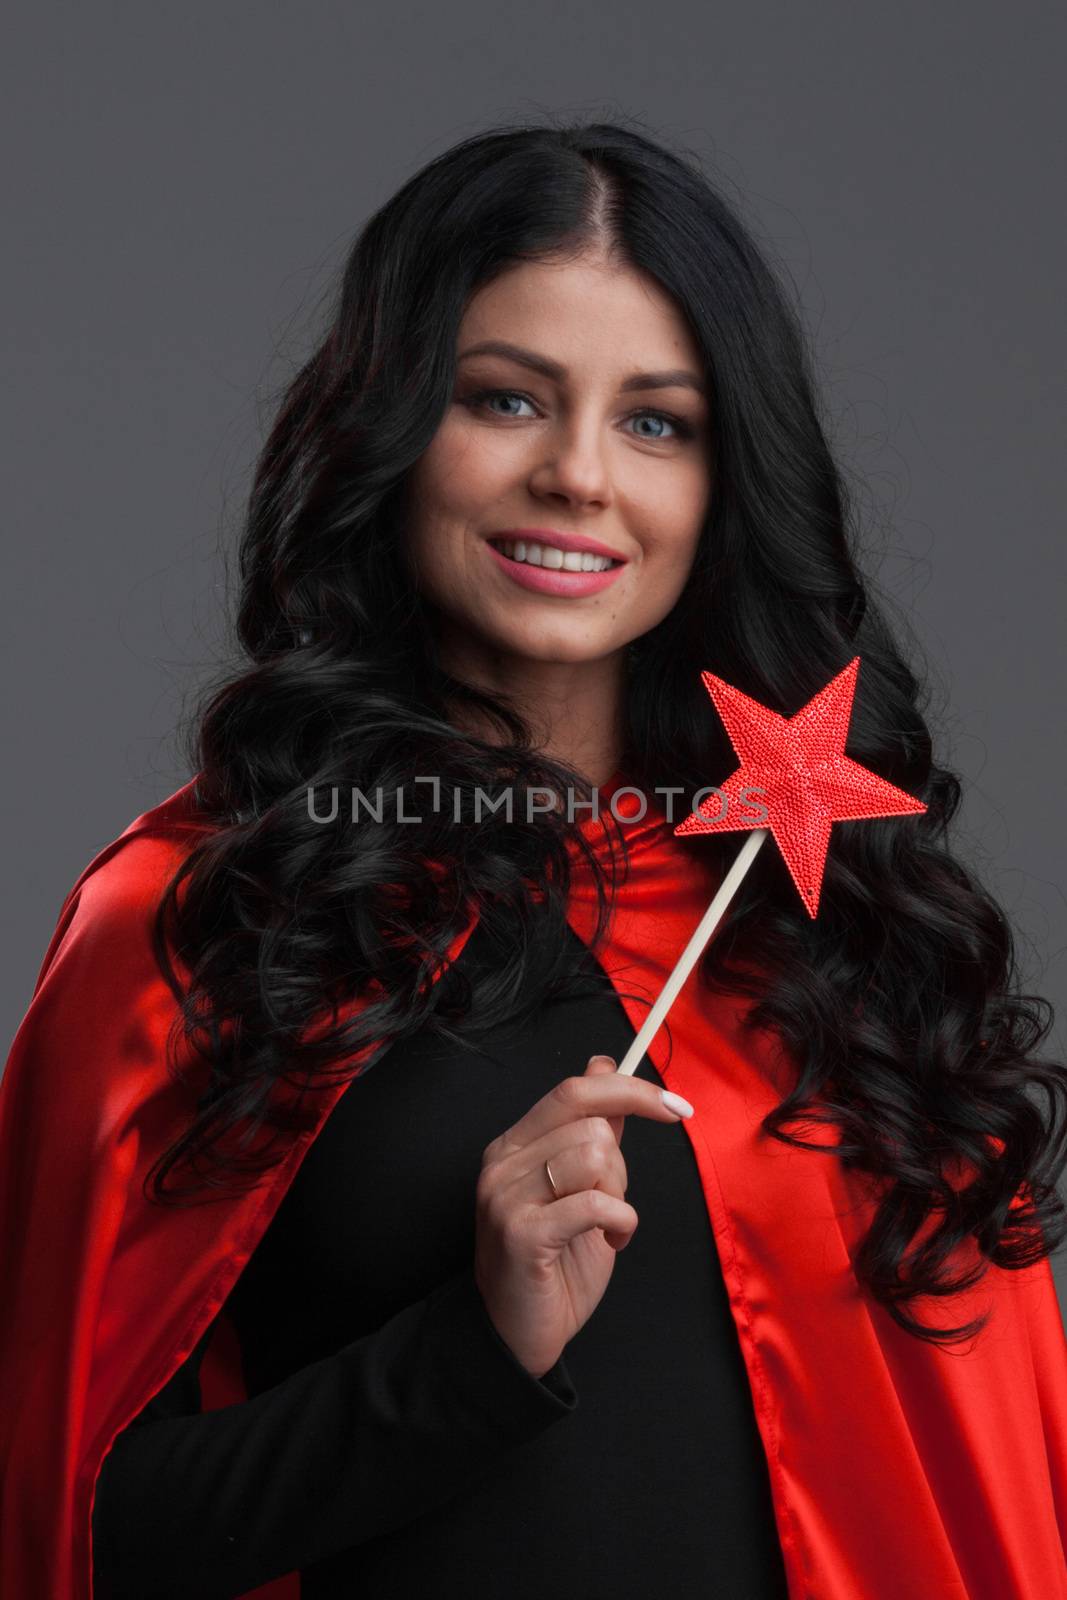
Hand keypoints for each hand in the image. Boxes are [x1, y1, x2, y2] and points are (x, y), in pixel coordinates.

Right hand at [472, 1054, 693, 1377]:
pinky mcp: (522, 1234)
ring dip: (619, 1194)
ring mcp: (506, 1197)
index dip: (630, 1089)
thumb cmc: (554, 1264)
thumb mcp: (579, 1187)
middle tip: (612, 1203)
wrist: (517, 1336)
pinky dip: (621, 1221)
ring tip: (604, 1225)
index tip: (677, 1106)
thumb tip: (604, 1063)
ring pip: (596, 1156)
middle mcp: (502, 1162)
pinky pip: (596, 1202)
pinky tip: (611, 1241)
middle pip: (593, 1123)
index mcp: (513, 1144)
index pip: (574, 1090)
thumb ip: (593, 1129)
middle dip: (622, 1165)